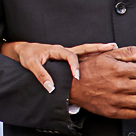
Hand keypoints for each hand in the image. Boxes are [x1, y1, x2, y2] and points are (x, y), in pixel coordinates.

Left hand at [0, 41, 118, 91]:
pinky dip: (92, 56)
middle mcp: (63, 50)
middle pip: (84, 48)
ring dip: (98, 51)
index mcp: (57, 50)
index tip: (78, 76)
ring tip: (112, 50)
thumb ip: (41, 75)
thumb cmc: (26, 55)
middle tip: (111, 48)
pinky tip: (100, 59)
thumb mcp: (31, 64)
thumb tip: (51, 87)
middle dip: (98, 49)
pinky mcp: (65, 58)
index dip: (75, 66)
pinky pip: (81, 56)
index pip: (70, 56)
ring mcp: (66, 54)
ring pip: (85, 51)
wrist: (22, 51)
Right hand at [68, 44, 135, 119]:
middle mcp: (119, 85)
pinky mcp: (112, 112)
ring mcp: (115, 100)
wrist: (73, 85)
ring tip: (134, 92)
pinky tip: (127, 101)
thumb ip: (131, 52)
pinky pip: (133, 114)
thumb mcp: (109, 55)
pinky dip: (133, 108)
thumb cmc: (91, 69)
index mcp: (119, 69)